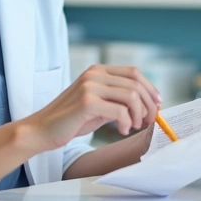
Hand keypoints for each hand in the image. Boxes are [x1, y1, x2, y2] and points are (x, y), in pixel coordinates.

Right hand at [22, 65, 161, 151]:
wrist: (42, 129)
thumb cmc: (71, 120)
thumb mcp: (97, 105)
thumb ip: (117, 100)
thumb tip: (147, 106)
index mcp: (97, 71)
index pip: (134, 72)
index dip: (150, 88)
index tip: (157, 104)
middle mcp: (94, 74)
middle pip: (136, 83)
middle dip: (149, 104)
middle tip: (149, 121)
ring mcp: (89, 86)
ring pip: (131, 96)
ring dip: (139, 114)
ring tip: (133, 126)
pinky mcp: (87, 102)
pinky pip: (120, 110)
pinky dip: (126, 122)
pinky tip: (121, 130)